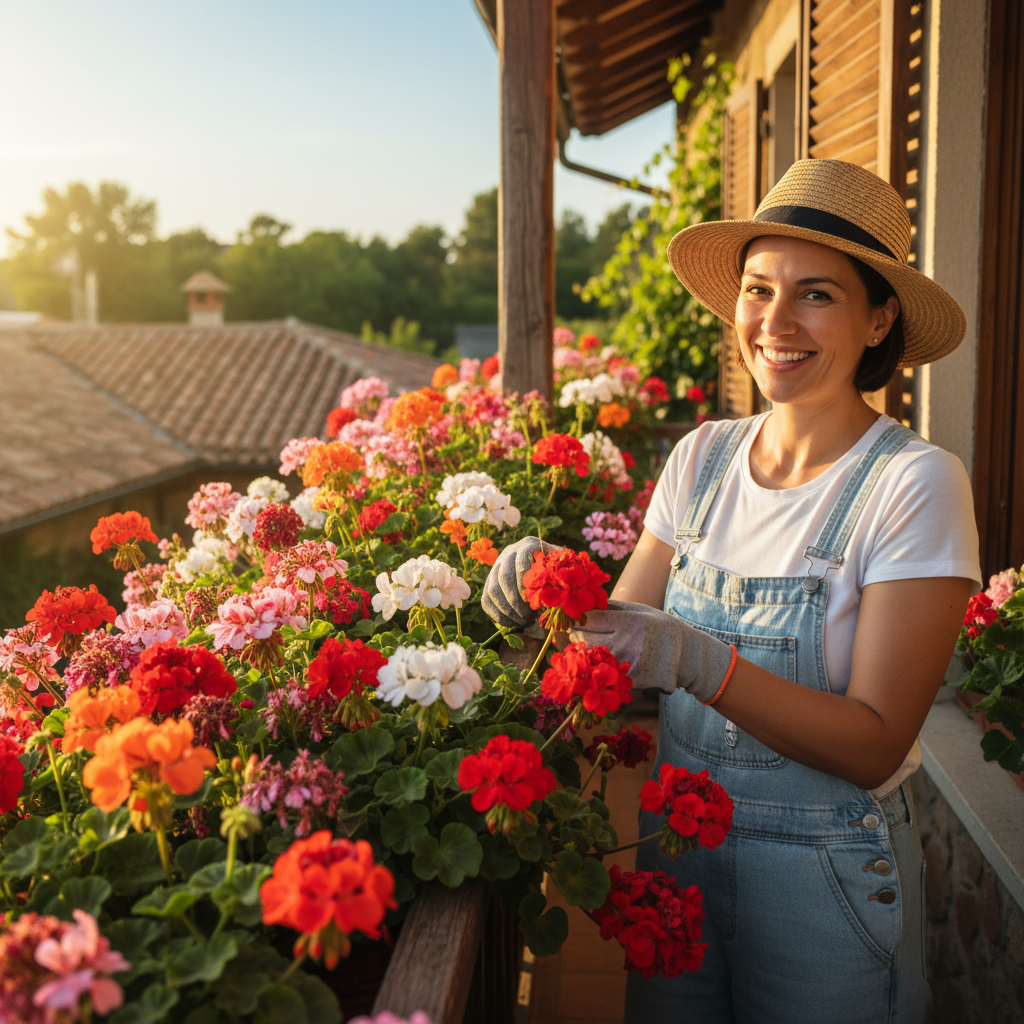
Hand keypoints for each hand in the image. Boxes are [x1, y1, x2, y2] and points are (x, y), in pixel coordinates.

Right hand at [480, 537, 560, 628]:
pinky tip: (512, 624)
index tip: (536, 600)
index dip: (527, 580)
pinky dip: (498, 614)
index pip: (522, 559)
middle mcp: (509, 553)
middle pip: (504, 576)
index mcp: (528, 545)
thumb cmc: (558, 570)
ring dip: (507, 610)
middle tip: (529, 618)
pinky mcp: (490, 581)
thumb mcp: (563, 567)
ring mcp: (497, 567)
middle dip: (516, 601)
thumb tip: (559, 593)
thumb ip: (563, 574)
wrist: (544, 569)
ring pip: (493, 589)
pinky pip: (487, 599)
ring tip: (523, 622)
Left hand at [568, 600, 734, 703]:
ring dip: (581, 654)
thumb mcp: (638, 609)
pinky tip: (595, 664)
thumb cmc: (656, 626)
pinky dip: (596, 669)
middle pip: (586, 641)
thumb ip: (611, 607)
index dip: (576, 619)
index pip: (591, 620)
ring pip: (592, 660)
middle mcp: (628, 643)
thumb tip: (582, 604)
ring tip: (579, 648)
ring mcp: (629, 664)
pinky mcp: (631, 681)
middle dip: (574, 637)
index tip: (569, 618)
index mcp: (630, 621)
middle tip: (568, 633)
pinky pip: (605, 675)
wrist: (685, 654)